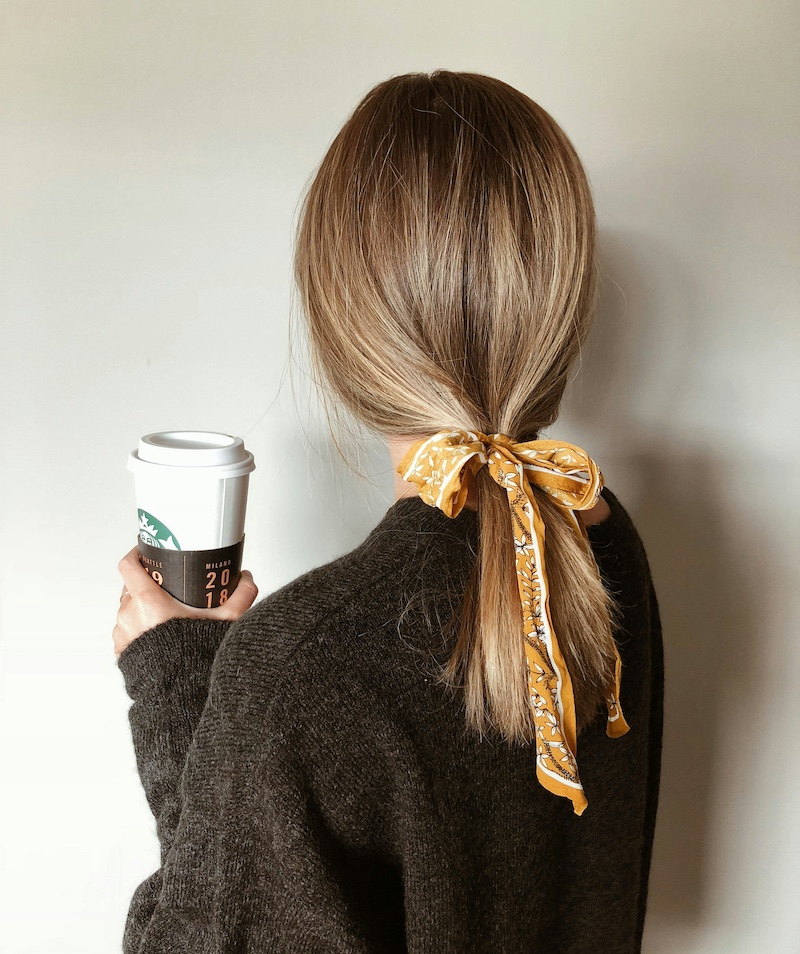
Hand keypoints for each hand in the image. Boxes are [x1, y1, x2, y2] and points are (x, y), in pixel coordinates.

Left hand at [113, 546, 258, 659]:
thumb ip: (240, 596)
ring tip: (165, 614)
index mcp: (148, 601)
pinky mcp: (121, 650)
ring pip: (128, 610)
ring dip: (142, 608)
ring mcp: (122, 633)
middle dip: (147, 584)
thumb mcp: (226, 621)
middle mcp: (129, 614)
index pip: (129, 565)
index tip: (146, 551)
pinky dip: (138, 628)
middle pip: (131, 587)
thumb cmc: (195, 657)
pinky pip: (126, 631)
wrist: (180, 692)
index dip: (136, 553)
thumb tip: (246, 579)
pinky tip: (158, 634)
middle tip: (167, 588)